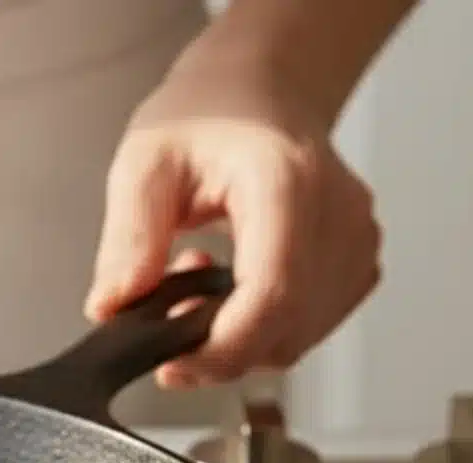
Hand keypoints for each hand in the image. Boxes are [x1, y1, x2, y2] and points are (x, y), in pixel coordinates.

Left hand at [84, 52, 381, 389]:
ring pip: (302, 334)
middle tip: (166, 321)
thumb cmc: (207, 115)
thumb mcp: (143, 165)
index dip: (222, 347)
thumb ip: (129, 239)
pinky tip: (233, 289)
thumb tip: (114, 307)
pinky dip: (268, 327)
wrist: (260, 89)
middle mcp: (336, 210)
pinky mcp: (358, 257)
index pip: (271, 292)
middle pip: (289, 325)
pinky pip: (314, 323)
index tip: (173, 364)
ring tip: (195, 288)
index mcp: (284, 181)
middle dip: (222, 349)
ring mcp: (356, 235)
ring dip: (242, 338)